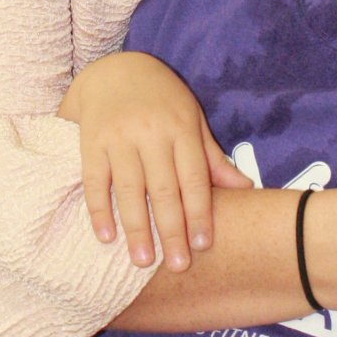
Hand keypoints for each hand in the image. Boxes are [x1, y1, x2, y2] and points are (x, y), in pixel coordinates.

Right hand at [58, 51, 248, 270]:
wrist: (114, 69)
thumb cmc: (161, 100)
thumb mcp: (192, 121)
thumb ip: (212, 158)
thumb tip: (246, 189)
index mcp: (181, 129)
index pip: (194, 178)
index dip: (199, 213)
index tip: (203, 245)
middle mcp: (151, 133)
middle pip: (163, 189)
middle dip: (171, 230)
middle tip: (177, 266)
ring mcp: (119, 137)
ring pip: (129, 189)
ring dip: (136, 228)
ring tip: (141, 262)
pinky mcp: (91, 141)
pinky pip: (95, 180)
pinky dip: (99, 210)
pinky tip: (105, 237)